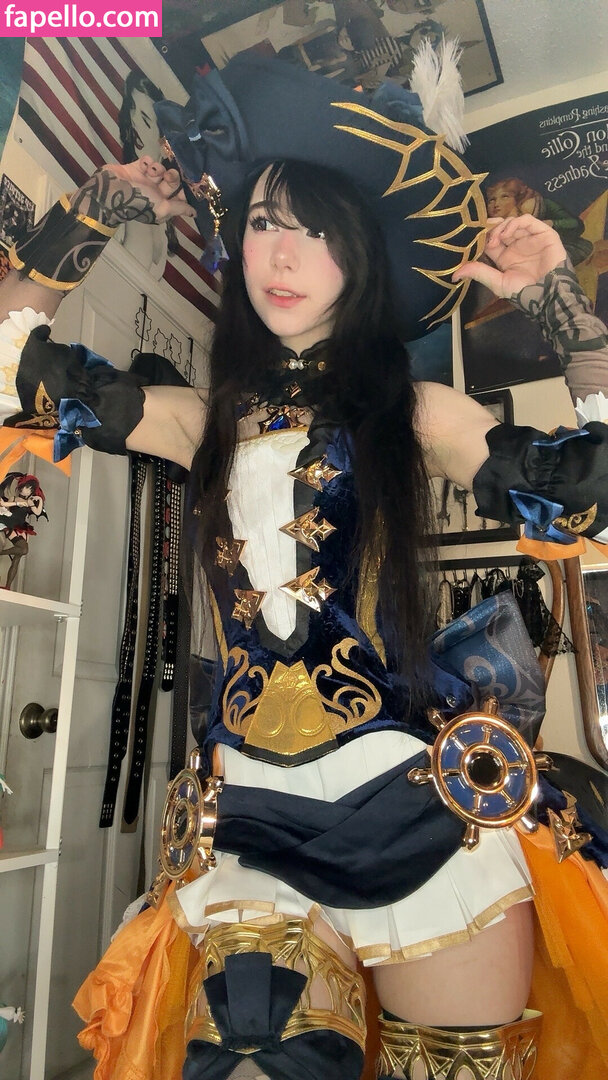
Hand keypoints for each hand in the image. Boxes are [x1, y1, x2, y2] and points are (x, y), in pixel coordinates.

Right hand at [71, 156, 195, 227]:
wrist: (111, 191)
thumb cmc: (139, 202)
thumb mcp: (161, 209)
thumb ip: (178, 208)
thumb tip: (194, 213)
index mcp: (162, 205)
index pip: (179, 197)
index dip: (184, 191)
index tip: (188, 185)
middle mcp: (155, 193)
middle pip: (171, 181)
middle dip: (172, 177)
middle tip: (168, 176)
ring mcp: (145, 180)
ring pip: (160, 169)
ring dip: (158, 168)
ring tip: (151, 172)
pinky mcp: (135, 168)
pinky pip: (147, 160)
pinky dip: (147, 161)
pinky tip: (143, 165)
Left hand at [452, 215, 567, 297]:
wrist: (548, 294)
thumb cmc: (524, 292)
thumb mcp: (497, 282)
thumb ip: (478, 273)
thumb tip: (454, 274)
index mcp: (505, 257)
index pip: (490, 240)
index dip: (482, 237)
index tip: (473, 239)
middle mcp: (517, 245)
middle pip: (501, 228)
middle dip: (490, 228)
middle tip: (482, 233)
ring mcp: (530, 238)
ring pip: (513, 222)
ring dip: (501, 226)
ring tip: (496, 238)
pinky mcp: (543, 233)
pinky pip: (528, 220)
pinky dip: (515, 223)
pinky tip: (507, 233)